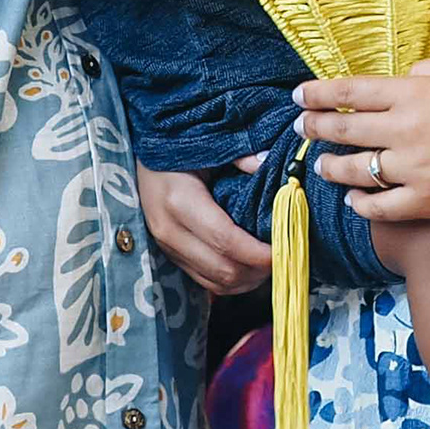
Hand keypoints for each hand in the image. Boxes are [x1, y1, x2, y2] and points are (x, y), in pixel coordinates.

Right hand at [140, 161, 272, 291]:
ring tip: (270, 265)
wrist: (143, 158)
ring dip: (246, 281)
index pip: (226, 241)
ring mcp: (167, 247)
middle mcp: (170, 231)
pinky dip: (230, 281)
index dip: (258, 253)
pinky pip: (204, 280)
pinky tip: (249, 267)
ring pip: (214, 283)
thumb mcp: (207, 145)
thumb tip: (267, 164)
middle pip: (222, 270)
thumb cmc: (177, 148)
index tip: (285, 248)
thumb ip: (239, 155)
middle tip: (284, 258)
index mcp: (180, 202)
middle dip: (257, 271)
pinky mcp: (169, 254)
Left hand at [295, 53, 429, 222]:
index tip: (300, 96)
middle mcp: (405, 130)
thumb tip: (406, 75)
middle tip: (300, 128)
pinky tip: (354, 200)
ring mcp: (414, 169)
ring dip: (332, 167)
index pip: (351, 91)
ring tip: (321, 166)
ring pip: (355, 171)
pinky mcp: (429, 202)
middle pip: (344, 129)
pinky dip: (362, 204)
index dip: (319, 93)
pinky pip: (381, 207)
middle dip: (315, 127)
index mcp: (414, 93)